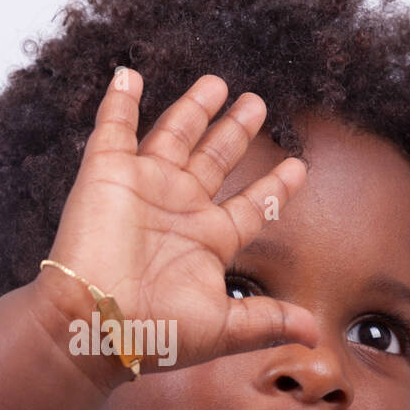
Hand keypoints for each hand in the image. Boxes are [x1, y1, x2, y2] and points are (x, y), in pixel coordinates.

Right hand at [39, 68, 319, 375]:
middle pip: (216, 159)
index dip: (274, 186)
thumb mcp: (223, 327)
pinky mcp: (107, 173)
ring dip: (193, 108)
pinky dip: (120, 100)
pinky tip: (129, 75)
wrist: (94, 323)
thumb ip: (268, 320)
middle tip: (257, 103)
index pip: (251, 206)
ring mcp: (144, 187)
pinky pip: (115, 127)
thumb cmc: (154, 332)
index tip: (299, 166)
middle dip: (237, 132)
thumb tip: (315, 334)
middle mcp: (179, 209)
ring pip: (175, 135)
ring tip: (217, 82)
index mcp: (208, 240)